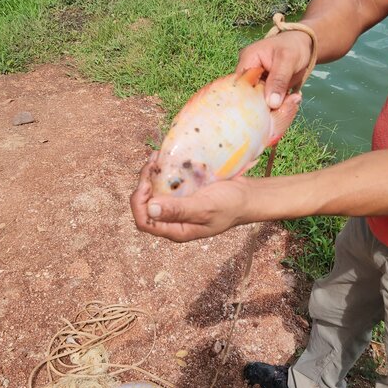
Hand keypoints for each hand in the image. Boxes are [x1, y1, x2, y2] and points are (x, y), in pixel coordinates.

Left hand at [130, 152, 250, 241]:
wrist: (247, 196)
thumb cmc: (229, 205)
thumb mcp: (205, 208)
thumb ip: (179, 210)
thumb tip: (151, 209)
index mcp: (176, 230)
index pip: (145, 222)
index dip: (139, 203)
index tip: (147, 184)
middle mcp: (173, 219)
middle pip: (145, 205)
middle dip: (144, 184)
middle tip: (152, 165)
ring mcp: (177, 205)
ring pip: (153, 192)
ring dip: (151, 175)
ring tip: (156, 158)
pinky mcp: (183, 192)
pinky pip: (165, 182)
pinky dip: (162, 170)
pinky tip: (164, 157)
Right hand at [238, 30, 312, 108]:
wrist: (301, 45)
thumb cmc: (293, 46)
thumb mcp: (288, 60)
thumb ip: (279, 80)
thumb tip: (271, 103)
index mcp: (247, 60)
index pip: (240, 86)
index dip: (249, 100)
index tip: (266, 109)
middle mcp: (247, 72)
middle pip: (247, 96)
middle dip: (263, 105)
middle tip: (282, 108)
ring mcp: (255, 81)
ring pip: (258, 101)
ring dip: (272, 106)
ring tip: (287, 104)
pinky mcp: (263, 88)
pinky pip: (266, 101)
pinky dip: (276, 104)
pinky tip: (287, 103)